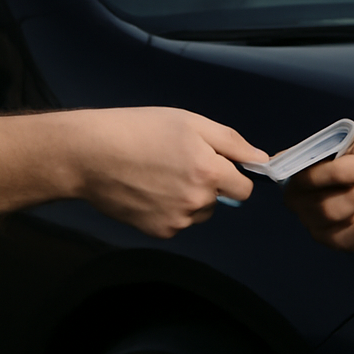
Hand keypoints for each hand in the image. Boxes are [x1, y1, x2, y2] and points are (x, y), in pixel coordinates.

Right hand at [70, 107, 267, 238]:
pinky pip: (177, 222)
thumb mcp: (189, 121)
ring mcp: (177, 220)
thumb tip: (261, 160)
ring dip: (189, 198)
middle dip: (208, 184)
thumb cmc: (139, 129)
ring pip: (198, 213)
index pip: (244, 188)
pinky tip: (148, 190)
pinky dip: (169, 210)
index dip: (233, 174)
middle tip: (178, 162)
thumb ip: (231, 142)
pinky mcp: (158, 231)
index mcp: (209, 171)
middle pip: (219, 200)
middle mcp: (197, 201)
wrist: (91, 154)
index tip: (215, 163)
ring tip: (160, 174)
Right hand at [283, 131, 353, 250]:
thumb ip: (342, 139)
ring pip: (353, 222)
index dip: (349, 170)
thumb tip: (338, 146)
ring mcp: (316, 228)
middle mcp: (297, 204)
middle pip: (331, 206)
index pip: (313, 178)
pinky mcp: (339, 243)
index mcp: (292, 174)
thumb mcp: (351, 138)